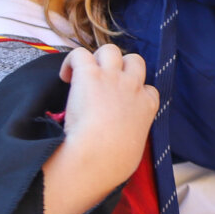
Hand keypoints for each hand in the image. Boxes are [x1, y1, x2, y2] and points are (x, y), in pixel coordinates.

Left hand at [41, 44, 157, 213]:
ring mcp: (111, 77)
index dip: (135, 92)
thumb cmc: (116, 162)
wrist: (98, 155)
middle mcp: (133, 86)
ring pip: (110, 50)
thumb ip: (131, 140)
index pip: (149, 89)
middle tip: (103, 83)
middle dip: (121, 67)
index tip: (122, 104)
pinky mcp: (89, 74)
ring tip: (84, 75)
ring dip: (98, 59)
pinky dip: (71, 62)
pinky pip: (79, 54)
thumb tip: (121, 148)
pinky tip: (65, 77)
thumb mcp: (135, 151)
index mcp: (147, 106)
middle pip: (134, 61)